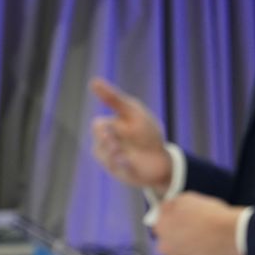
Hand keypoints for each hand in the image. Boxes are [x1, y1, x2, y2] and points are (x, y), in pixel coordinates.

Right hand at [90, 77, 171, 192]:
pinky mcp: (121, 173)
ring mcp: (112, 160)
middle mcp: (106, 144)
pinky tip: (129, 162)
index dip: (104, 127)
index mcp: (109, 128)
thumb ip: (113, 99)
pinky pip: (117, 170)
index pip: (98, 125)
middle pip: (98, 142)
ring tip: (123, 154)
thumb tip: (93, 81)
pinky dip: (123, 165)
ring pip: (104, 157)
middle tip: (114, 142)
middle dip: (106, 141)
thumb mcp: (133, 112)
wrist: (161, 157)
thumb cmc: (146, 131)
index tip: (110, 128)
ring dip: (113, 154)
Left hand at [153, 192, 244, 254]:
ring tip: (200, 252)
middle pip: (166, 246)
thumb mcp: (188, 199)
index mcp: (162, 226)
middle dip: (176, 243)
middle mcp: (165, 246)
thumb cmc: (212, 214)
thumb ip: (170, 205)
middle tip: (194, 238)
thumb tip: (164, 209)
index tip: (183, 226)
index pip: (160, 227)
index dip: (172, 225)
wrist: (233, 234)